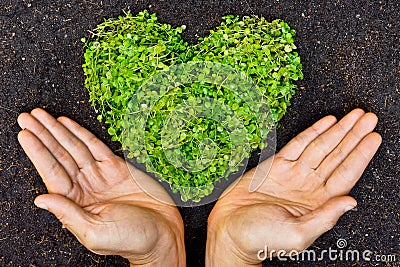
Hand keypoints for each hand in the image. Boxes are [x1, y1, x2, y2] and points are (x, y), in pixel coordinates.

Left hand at [18, 108, 184, 266]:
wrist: (162, 233)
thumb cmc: (131, 240)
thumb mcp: (95, 233)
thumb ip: (68, 214)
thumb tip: (40, 199)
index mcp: (75, 204)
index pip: (51, 173)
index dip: (38, 153)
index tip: (25, 134)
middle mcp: (84, 187)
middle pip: (59, 156)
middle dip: (43, 136)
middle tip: (27, 117)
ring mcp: (100, 175)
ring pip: (74, 148)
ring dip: (57, 131)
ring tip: (40, 115)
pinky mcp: (117, 168)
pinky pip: (95, 146)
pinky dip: (81, 134)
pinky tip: (67, 124)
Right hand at [206, 109, 381, 265]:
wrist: (230, 230)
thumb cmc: (261, 238)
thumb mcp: (297, 235)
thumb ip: (324, 218)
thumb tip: (350, 202)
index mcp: (318, 203)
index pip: (347, 174)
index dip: (361, 154)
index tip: (373, 137)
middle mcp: (309, 185)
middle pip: (338, 155)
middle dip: (354, 136)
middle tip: (368, 118)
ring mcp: (293, 174)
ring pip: (320, 147)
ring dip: (337, 130)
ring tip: (353, 116)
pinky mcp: (275, 166)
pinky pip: (298, 145)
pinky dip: (312, 132)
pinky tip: (326, 123)